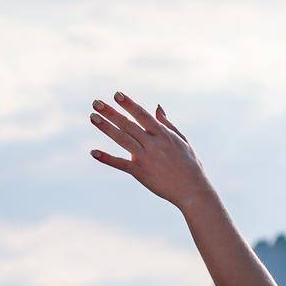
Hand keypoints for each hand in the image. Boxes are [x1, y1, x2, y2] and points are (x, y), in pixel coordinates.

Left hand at [89, 92, 211, 209]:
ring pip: (122, 139)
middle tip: (96, 102)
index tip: (116, 94)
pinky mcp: (140, 173)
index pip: (142, 115)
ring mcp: (146, 158)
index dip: (129, 104)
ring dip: (106, 127)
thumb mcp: (182, 141)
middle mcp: (153, 144)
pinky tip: (93, 152)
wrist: (193, 190)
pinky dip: (107, 158)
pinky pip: (121, 164)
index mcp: (164, 135)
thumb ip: (168, 124)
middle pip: (128, 125)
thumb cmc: (190, 165)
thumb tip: (157, 107)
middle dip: (111, 112)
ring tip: (92, 117)